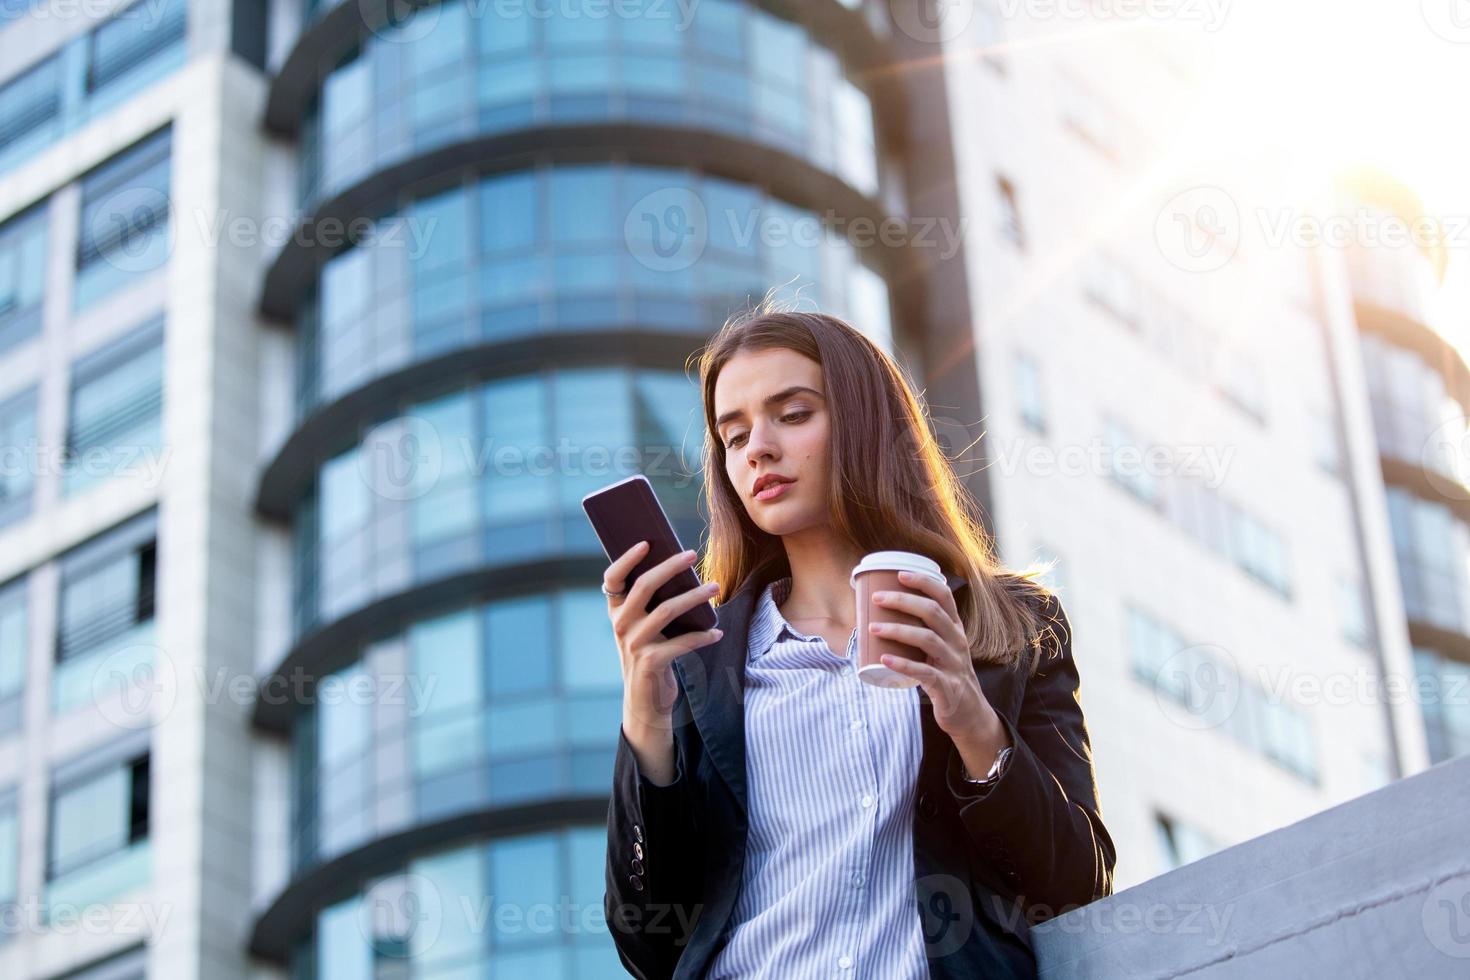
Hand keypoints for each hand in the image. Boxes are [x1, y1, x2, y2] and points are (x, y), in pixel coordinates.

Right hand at [604, 541, 723, 734]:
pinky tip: (717, 632)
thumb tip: (680, 571)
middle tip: (692, 555)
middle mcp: (620, 625)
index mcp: (616, 612)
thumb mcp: (644, 629)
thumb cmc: (650, 655)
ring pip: (667, 610)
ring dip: (695, 596)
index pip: (613, 578)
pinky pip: (682, 642)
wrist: (645, 701)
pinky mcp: (650, 662)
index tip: (647, 543)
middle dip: (670, 567)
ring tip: (714, 587)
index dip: (627, 559)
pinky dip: (703, 636)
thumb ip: (652, 605)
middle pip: (644, 586)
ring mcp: (633, 644)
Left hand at [870, 570, 1007, 752]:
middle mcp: (957, 642)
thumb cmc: (946, 675)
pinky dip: (903, 665)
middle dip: (903, 601)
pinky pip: (925, 672)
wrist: (969, 714)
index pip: (944, 596)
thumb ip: (921, 632)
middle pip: (932, 613)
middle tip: (877, 598)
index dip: (923, 582)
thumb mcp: (941, 649)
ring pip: (928, 639)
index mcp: (955, 629)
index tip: (899, 574)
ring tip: (873, 628)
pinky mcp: (947, 687)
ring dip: (898, 630)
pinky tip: (884, 660)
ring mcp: (953, 664)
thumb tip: (880, 616)